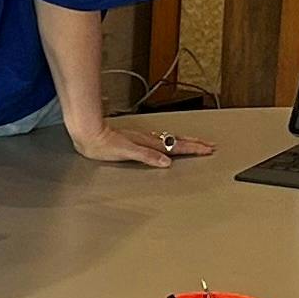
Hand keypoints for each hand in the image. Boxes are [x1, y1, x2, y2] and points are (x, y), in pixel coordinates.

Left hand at [67, 122, 217, 166]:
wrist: (89, 135)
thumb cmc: (103, 144)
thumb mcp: (127, 152)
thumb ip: (147, 156)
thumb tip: (166, 161)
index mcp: (149, 143)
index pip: (176, 146)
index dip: (193, 148)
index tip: (207, 150)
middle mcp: (148, 139)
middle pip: (177, 141)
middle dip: (194, 144)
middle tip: (209, 146)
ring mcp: (143, 139)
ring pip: (170, 139)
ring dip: (185, 141)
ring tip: (196, 143)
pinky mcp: (136, 140)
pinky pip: (160, 140)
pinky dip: (170, 142)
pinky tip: (169, 144)